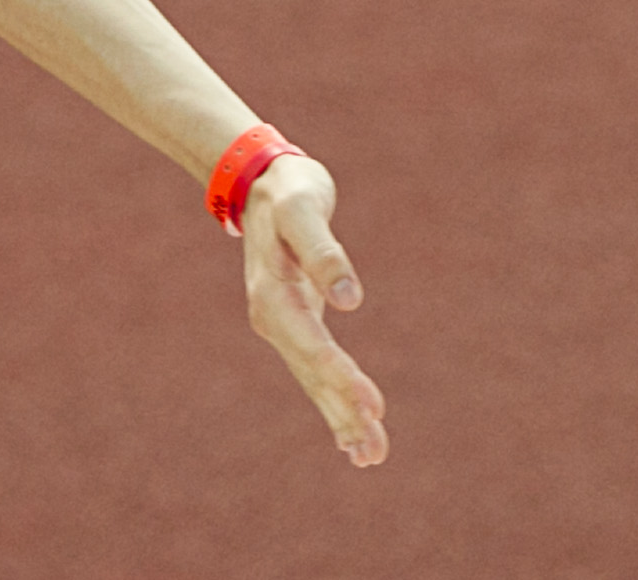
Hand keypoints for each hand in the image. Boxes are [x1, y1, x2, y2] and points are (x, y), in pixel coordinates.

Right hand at [240, 154, 388, 465]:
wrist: (262, 182)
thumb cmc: (287, 192)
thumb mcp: (302, 210)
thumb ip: (323, 252)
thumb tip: (350, 299)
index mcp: (270, 293)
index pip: (310, 344)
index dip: (340, 377)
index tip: (372, 407)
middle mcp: (272, 317)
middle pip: (312, 373)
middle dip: (343, 412)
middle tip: (376, 451)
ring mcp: (283, 323)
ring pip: (313, 379)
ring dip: (340, 417)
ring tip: (370, 456)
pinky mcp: (297, 323)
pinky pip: (314, 370)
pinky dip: (332, 402)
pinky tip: (349, 433)